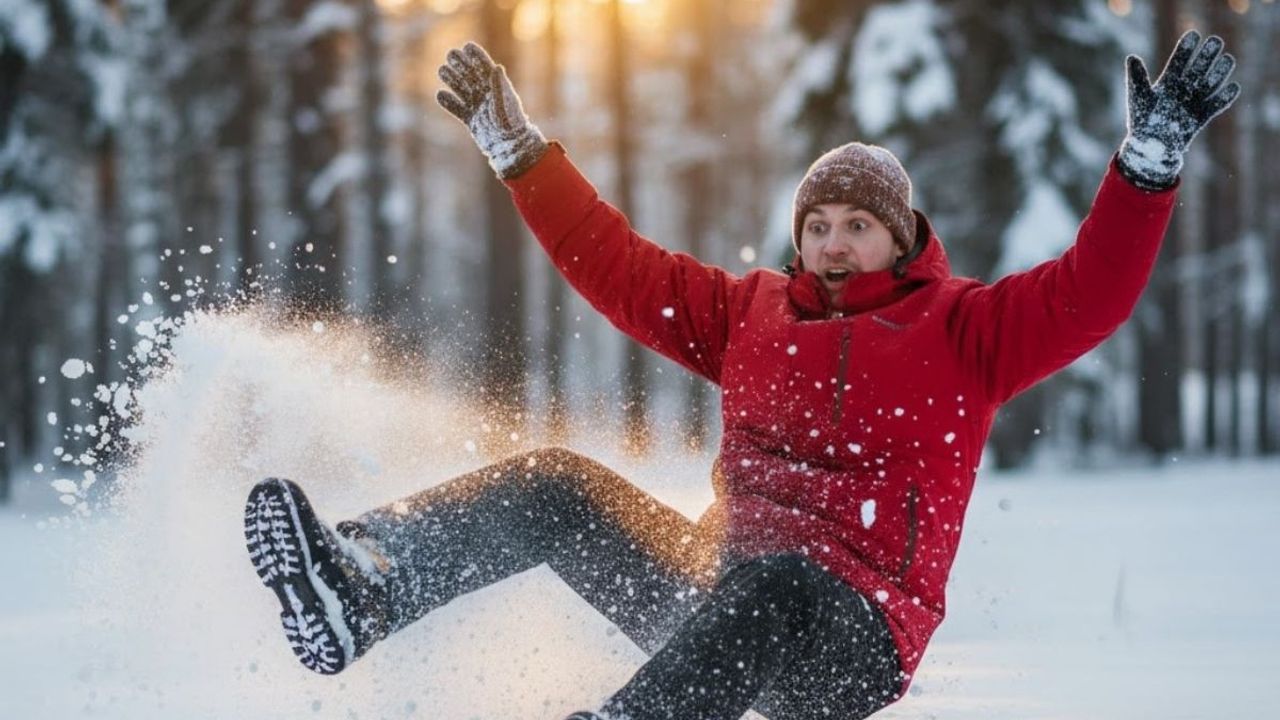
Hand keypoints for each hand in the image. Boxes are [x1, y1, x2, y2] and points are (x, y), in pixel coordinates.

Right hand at [436, 42, 547, 178]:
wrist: (508, 147)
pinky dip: (449, 103)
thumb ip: (499, 86)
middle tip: (450, 54)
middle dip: (461, 64)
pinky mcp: (471, 120)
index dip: (477, 56)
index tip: (467, 46)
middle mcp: (486, 95)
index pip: (485, 68)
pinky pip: (457, 109)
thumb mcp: (506, 104)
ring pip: (461, 89)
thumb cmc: (511, 124)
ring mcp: (478, 107)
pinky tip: (440, 95)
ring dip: (452, 79)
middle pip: (470, 76)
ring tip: (441, 70)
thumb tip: (496, 67)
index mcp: (498, 88)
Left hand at [1117, 30, 1240, 189]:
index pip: (1179, 61)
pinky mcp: (1200, 117)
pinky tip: (1233, 88)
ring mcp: (1192, 103)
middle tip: (1216, 42)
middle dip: (1207, 56)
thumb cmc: (1141, 122)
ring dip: (1219, 72)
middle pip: (1197, 69)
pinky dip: (1225, 98)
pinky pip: (1216, 106)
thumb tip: (1132, 57)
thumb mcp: (1138, 97)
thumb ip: (1137, 77)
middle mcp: (1182, 90)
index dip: (1186, 49)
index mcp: (1167, 83)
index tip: (1194, 35)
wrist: (1150, 147)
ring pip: (1209, 84)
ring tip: (1228, 60)